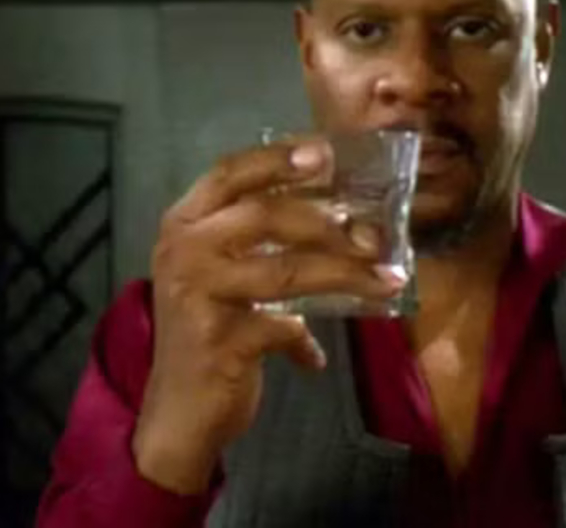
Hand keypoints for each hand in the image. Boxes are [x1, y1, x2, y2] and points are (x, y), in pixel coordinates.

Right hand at [132, 138, 402, 493]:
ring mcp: (196, 294)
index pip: (229, 173)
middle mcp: (183, 250)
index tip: (326, 152)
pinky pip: (285, 328)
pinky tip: (315, 358)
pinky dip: (306, 342)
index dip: (277, 159)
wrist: (177, 413)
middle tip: (374, 236)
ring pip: (286, 271)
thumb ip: (260, 242)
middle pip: (266, 216)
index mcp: (183, 225)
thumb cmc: (209, 332)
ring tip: (389, 280)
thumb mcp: (223, 276)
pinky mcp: (218, 339)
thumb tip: (345, 217)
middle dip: (329, 224)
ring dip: (345, 275)